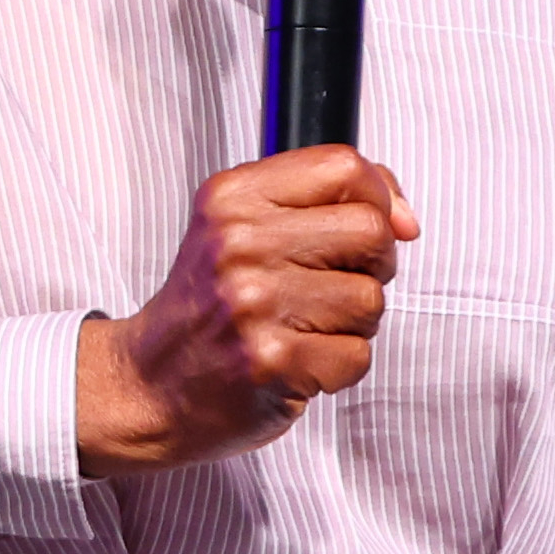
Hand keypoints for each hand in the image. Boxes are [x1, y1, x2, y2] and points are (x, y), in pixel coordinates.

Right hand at [76, 146, 419, 475]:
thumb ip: (322, 202)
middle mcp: (239, 244)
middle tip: (335, 285)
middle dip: (373, 265)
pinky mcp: (271, 361)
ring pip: (371, 298)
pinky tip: (299, 363)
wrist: (149, 386)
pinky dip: (339, 367)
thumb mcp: (241, 227)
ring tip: (307, 328)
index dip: (380, 195)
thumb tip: (404, 217)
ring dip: (355, 323)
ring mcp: (253, 304)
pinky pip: (357, 355)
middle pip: (371, 231)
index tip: (379, 224)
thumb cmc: (207, 309)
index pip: (343, 166)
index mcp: (232, 198)